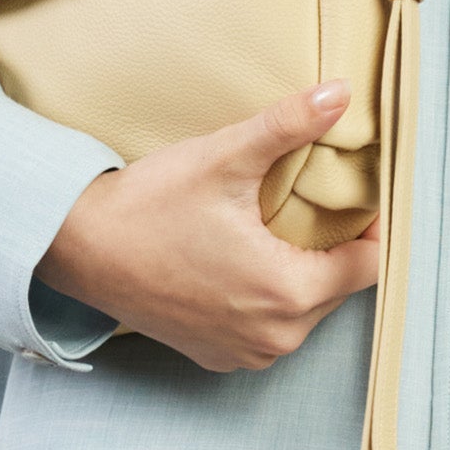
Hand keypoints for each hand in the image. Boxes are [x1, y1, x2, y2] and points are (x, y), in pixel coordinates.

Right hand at [35, 79, 380, 372]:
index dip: (373, 226)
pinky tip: (243, 261)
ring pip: (304, 310)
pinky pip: (268, 328)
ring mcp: (246, 354)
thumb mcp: (225, 158)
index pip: (371, 265)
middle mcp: (275, 337)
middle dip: (333, 247)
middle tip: (315, 204)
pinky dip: (265, 297)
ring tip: (276, 229)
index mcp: (289, 294)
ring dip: (300, 273)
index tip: (360, 196)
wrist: (77, 249)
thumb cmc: (149, 205)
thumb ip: (290, 126)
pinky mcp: (218, 356)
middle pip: (338, 287)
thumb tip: (342, 93)